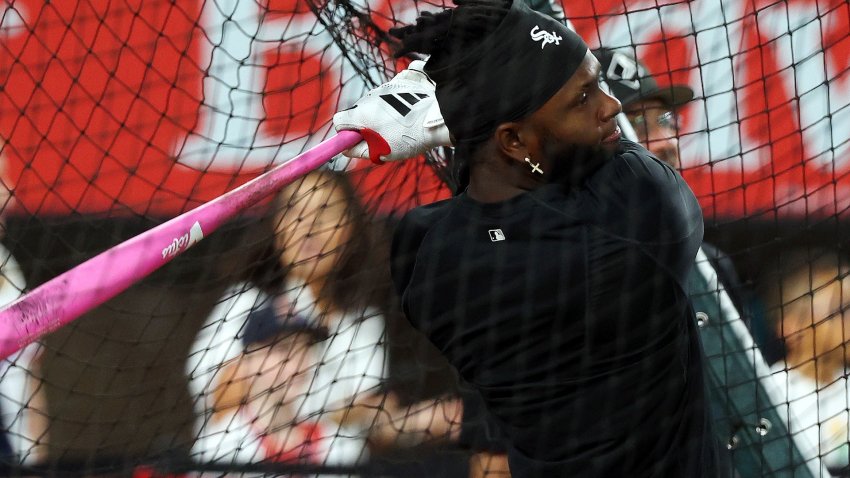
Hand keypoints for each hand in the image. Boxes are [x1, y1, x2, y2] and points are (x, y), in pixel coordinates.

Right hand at [333, 60, 451, 163]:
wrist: (438, 117)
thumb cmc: (409, 137)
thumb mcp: (382, 152)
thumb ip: (359, 151)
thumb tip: (346, 148)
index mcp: (361, 113)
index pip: (340, 122)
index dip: (346, 133)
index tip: (358, 140)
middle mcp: (370, 96)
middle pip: (359, 111)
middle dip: (367, 124)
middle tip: (386, 136)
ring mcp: (386, 86)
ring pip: (377, 101)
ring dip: (384, 112)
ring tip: (403, 123)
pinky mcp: (402, 79)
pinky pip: (393, 90)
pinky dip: (398, 99)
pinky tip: (410, 108)